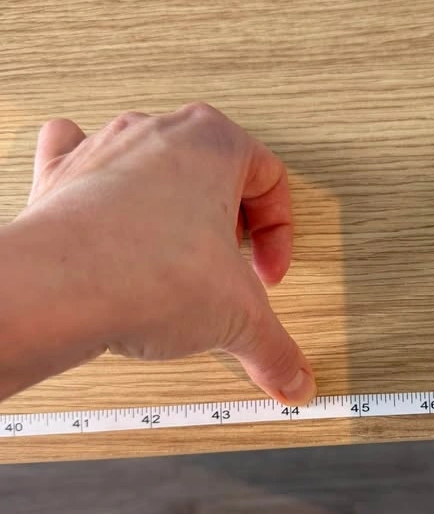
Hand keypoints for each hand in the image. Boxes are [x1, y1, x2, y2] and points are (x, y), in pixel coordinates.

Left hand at [19, 102, 315, 403]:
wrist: (59, 290)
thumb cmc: (145, 275)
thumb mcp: (237, 319)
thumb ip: (275, 349)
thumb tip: (295, 380)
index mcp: (215, 143)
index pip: (271, 177)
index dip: (278, 235)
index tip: (266, 275)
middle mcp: (160, 133)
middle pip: (216, 165)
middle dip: (230, 218)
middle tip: (229, 261)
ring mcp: (106, 148)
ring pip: (154, 157)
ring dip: (171, 200)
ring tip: (176, 246)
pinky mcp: (62, 174)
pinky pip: (78, 150)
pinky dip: (93, 173)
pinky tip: (104, 203)